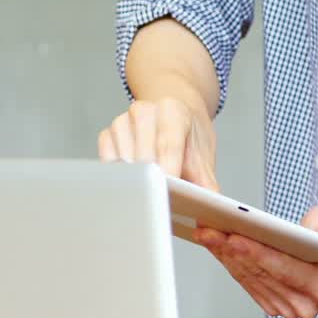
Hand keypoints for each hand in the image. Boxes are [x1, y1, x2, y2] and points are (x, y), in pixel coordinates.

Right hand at [97, 98, 218, 189]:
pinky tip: (134, 180)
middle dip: (152, 182)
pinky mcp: (107, 134)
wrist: (177, 114)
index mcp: (173, 111)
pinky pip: (108, 162)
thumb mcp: (203, 155)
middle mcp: (145, 111)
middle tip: (161, 201)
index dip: (168, 171)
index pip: (167, 144)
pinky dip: (120, 177)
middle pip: (143, 155)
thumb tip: (209, 207)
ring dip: (136, 181)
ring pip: (123, 162)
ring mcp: (123, 121)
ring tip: (150, 189)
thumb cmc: (189, 136)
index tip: (168, 194)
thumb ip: (206, 181)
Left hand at [196, 203, 317, 317]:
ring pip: (249, 279)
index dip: (258, 253)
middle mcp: (306, 304)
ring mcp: (287, 307)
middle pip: (262, 275)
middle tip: (211, 231)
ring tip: (208, 235)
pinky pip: (246, 282)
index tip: (235, 238)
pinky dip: (230, 262)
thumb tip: (302, 236)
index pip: (285, 270)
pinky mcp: (272, 303)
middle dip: (233, 251)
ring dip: (225, 256)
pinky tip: (217, 246)